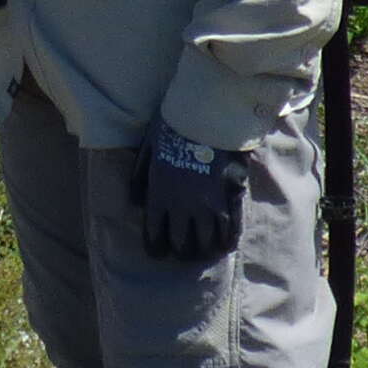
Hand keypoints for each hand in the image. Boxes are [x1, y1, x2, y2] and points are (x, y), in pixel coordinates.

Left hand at [139, 133, 244, 265]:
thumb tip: (136, 201)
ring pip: (207, 242)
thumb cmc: (173, 128)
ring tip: (205, 252)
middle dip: (181, 251)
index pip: (154, 235)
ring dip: (205, 250)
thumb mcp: (147, 150)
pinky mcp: (231, 198)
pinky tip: (226, 246)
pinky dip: (228, 241)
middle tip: (184, 252)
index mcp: (159, 196)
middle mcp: (182, 207)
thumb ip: (140, 178)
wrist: (207, 114)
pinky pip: (231, 229)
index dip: (156, 248)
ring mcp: (208, 205)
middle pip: (182, 244)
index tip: (158, 252)